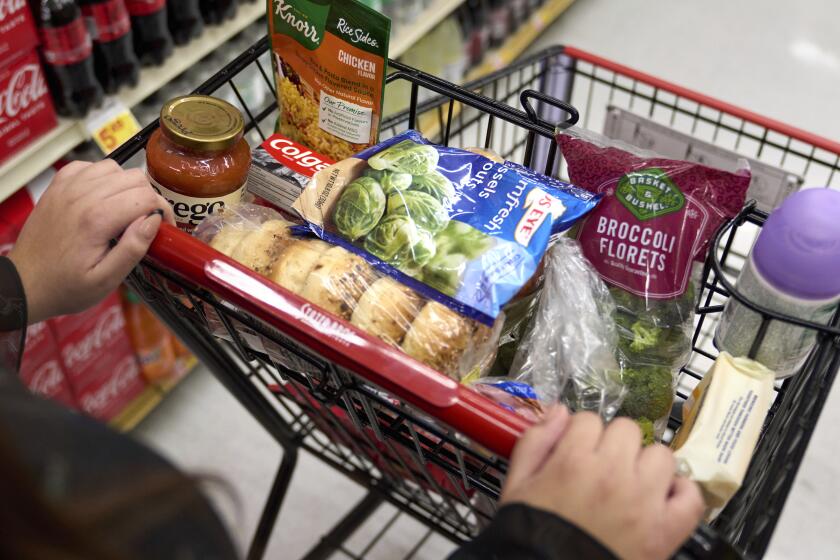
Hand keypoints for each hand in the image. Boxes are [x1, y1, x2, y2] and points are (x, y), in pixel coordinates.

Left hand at [9, 160, 173, 322]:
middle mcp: (82, 196)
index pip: (146, 197)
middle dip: (148, 197)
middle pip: (134, 178)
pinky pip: (90, 166)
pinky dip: (103, 177)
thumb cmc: (67, 286)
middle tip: (147, 220)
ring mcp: (67, 188)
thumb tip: (153, 221)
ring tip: (126, 209)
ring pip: (114, 168)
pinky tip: (103, 197)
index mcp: (96, 220)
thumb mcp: (106, 280)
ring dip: (127, 186)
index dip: (163, 210)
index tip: (164, 226)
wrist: (26, 283)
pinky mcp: (58, 186)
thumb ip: (133, 248)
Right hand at [501, 408, 703, 559]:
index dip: (580, 434)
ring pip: (661, 455)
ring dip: (646, 464)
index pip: (588, 419)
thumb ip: (535, 441)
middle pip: (626, 429)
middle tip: (603, 466)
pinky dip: (680, 494)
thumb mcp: (517, 484)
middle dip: (613, 443)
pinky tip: (661, 499)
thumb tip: (559, 411)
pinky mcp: (665, 530)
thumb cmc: (533, 532)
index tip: (577, 450)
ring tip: (631, 484)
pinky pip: (690, 496)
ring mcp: (643, 502)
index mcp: (573, 461)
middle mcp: (612, 474)